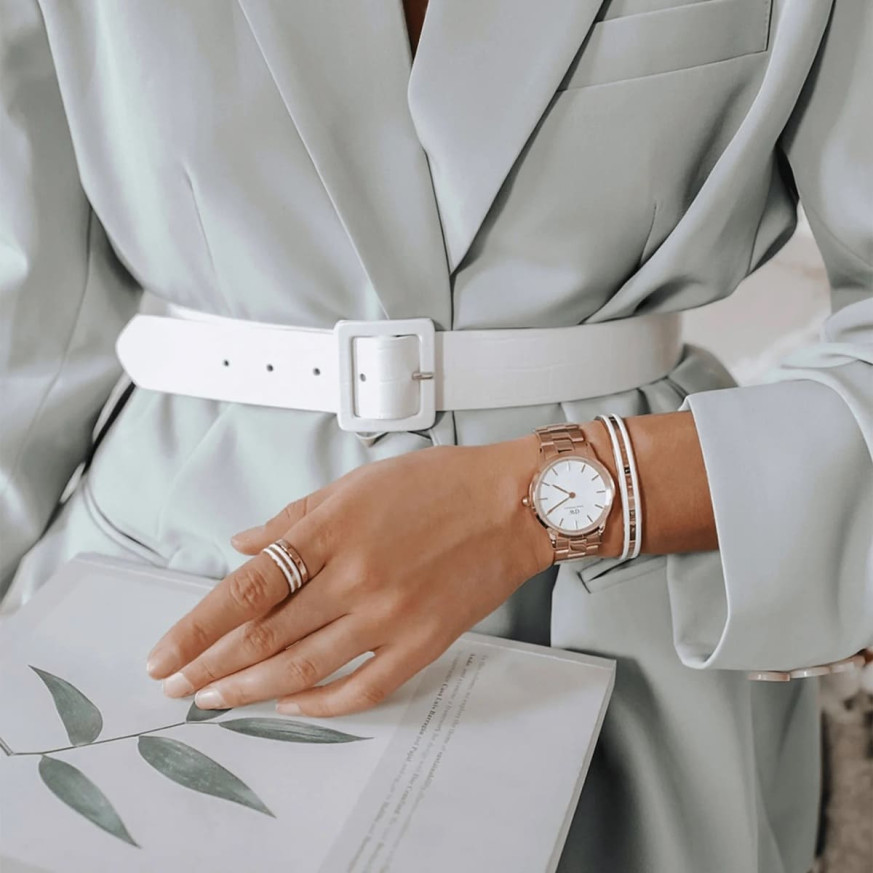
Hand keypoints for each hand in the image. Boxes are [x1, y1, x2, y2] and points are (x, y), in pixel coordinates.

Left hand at [145, 434, 552, 717]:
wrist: (514, 502)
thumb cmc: (442, 483)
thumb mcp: (359, 482)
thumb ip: (296, 517)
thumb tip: (244, 544)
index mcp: (334, 528)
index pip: (247, 587)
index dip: (197, 627)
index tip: (165, 653)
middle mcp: (355, 575)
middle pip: (264, 635)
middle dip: (210, 665)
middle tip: (178, 684)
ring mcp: (389, 613)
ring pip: (302, 667)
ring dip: (249, 689)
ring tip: (216, 699)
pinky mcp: (422, 640)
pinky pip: (362, 687)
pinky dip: (320, 704)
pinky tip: (290, 704)